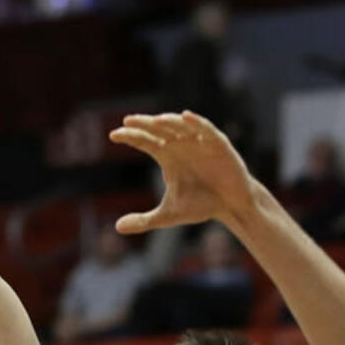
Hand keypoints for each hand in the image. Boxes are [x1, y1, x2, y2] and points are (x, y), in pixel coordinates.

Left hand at [108, 112, 257, 233]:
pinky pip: (205, 129)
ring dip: (169, 122)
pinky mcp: (218, 143)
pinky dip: (196, 122)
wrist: (231, 206)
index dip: (130, 137)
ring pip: (180, 126)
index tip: (113, 136)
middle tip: (128, 121)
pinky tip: (185, 117)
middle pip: (158, 129)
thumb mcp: (169, 215)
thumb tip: (117, 227)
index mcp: (167, 156)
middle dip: (144, 124)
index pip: (145, 141)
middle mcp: (180, 144)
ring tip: (156, 121)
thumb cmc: (201, 205)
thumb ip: (144, 220)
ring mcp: (199, 141)